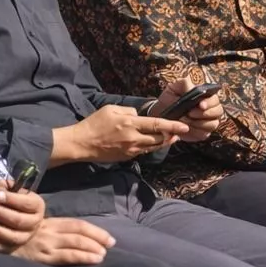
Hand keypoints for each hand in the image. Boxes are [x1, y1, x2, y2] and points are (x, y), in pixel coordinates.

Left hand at [0, 179, 44, 251]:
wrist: (4, 212)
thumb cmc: (6, 199)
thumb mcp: (6, 188)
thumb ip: (3, 187)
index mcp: (37, 205)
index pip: (26, 203)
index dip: (11, 199)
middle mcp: (34, 222)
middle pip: (19, 221)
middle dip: (1, 213)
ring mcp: (25, 236)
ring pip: (12, 236)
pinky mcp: (14, 247)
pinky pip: (4, 248)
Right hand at [9, 217, 114, 266]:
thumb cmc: (17, 240)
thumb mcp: (36, 232)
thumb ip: (53, 232)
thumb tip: (76, 239)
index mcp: (50, 223)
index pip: (77, 224)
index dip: (95, 230)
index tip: (109, 238)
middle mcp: (50, 231)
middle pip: (80, 231)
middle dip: (98, 237)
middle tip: (112, 243)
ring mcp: (47, 244)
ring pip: (76, 242)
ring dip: (93, 247)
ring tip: (104, 254)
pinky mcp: (42, 257)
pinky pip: (67, 256)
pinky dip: (84, 257)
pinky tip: (95, 260)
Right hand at [68, 104, 192, 161]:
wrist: (81, 144)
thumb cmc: (94, 123)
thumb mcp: (111, 109)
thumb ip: (128, 110)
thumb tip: (138, 115)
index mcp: (130, 124)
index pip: (157, 125)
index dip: (173, 126)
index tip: (184, 127)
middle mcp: (133, 138)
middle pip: (159, 139)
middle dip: (171, 135)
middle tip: (179, 131)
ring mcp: (131, 150)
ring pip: (153, 147)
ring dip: (163, 142)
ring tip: (171, 138)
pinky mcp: (127, 157)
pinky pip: (143, 151)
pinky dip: (150, 146)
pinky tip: (152, 142)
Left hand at [150, 79, 224, 141]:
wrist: (161, 113)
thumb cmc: (170, 98)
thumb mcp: (174, 87)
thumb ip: (184, 84)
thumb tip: (192, 88)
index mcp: (206, 96)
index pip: (215, 99)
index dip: (210, 103)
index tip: (200, 105)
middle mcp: (210, 109)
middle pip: (218, 112)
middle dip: (205, 113)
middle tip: (190, 113)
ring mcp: (208, 122)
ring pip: (212, 124)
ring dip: (199, 123)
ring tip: (185, 120)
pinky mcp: (202, 133)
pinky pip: (203, 134)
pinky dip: (194, 132)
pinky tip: (185, 128)